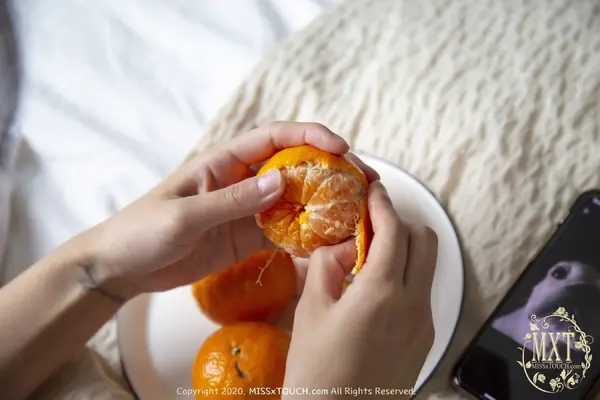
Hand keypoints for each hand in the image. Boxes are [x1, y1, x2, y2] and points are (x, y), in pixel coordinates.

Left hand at [75, 122, 377, 298]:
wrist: (123, 268)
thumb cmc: (143, 231)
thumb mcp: (184, 216)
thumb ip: (232, 201)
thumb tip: (283, 181)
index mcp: (224, 162)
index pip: (274, 138)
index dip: (310, 136)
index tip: (340, 148)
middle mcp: (242, 181)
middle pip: (294, 166)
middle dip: (330, 169)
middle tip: (364, 181)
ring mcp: (248, 210)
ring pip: (295, 199)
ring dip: (325, 202)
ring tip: (358, 211)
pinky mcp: (248, 238)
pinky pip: (285, 231)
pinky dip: (308, 234)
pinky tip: (329, 240)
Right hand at [283, 181, 437, 397]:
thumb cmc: (315, 371)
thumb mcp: (310, 311)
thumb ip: (328, 267)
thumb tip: (343, 247)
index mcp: (381, 293)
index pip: (393, 231)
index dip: (383, 204)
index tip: (373, 188)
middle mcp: (412, 304)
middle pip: (424, 241)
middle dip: (399, 223)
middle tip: (369, 223)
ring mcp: (423, 324)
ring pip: (426, 267)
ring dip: (403, 250)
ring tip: (367, 257)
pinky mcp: (423, 340)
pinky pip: (420, 292)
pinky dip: (403, 277)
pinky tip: (373, 290)